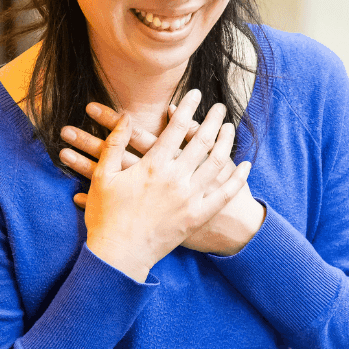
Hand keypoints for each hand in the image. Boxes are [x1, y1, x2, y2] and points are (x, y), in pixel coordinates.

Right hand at [61, 100, 264, 256]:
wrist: (120, 254)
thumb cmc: (107, 215)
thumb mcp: (103, 176)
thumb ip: (115, 144)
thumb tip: (125, 117)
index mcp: (153, 165)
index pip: (176, 128)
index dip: (187, 108)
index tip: (195, 94)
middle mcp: (176, 178)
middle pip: (202, 141)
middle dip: (212, 120)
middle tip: (219, 106)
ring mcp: (190, 198)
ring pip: (217, 163)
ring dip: (226, 142)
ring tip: (230, 128)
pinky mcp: (198, 216)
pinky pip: (224, 194)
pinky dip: (237, 179)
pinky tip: (245, 165)